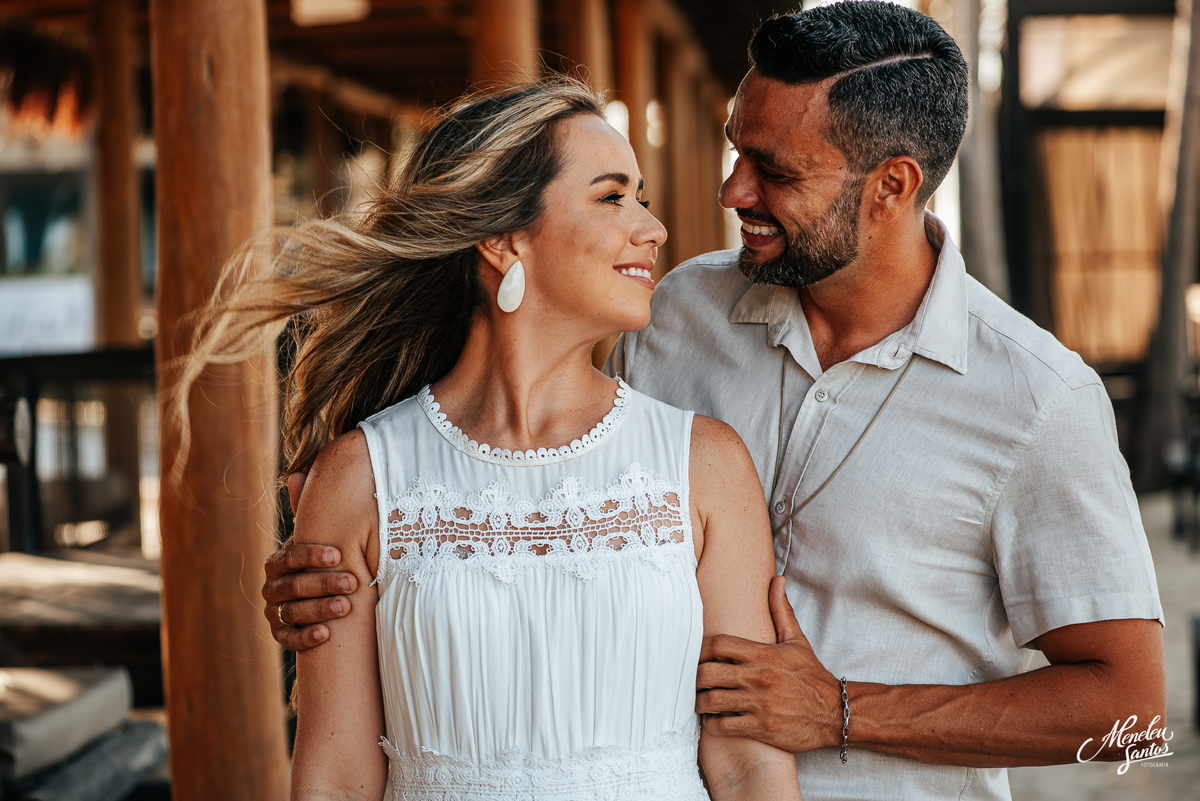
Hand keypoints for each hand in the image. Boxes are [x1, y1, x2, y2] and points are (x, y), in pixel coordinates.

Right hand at [261, 472, 358, 650]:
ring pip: (291, 612)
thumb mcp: (322, 537)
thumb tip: (296, 473)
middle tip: (353, 582)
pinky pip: (287, 640)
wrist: (332, 598)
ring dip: (320, 609)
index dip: (312, 556)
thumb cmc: (329, 561)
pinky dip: (305, 637)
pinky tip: (325, 634)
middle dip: (323, 583)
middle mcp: (271, 587)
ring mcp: (274, 612)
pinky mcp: (280, 635)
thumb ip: (310, 511)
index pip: (289, 557)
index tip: (339, 555)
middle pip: (292, 586)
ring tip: (347, 607)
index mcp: (279, 562)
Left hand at [696, 575, 841, 752]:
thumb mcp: (797, 641)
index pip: (718, 644)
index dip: (700, 649)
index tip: (696, 656)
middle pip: (707, 673)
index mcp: (764, 654)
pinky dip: (712, 725)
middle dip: (694, 678)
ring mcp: (759, 704)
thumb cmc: (812, 676)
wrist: (836, 713)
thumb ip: (781, 611)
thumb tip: (777, 579)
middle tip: (693, 680)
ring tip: (699, 701)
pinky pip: (724, 727)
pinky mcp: (762, 727)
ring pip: (712, 701)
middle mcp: (759, 677)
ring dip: (700, 703)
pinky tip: (713, 721)